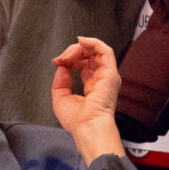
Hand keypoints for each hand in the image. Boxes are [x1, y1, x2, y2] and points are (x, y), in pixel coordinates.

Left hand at [49, 36, 125, 160]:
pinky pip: (105, 50)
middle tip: (61, 58)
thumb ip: (60, 80)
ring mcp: (107, 75)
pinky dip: (92, 43)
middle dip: (72, 52)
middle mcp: (101, 79)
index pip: (83, 64)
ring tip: (68, 54)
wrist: (87, 127)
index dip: (69, 59)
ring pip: (97, 50)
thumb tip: (62, 66)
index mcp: (92, 85)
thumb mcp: (60, 97)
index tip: (58, 62)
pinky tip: (81, 42)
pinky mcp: (110, 73)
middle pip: (89, 55)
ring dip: (80, 47)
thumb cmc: (77, 120)